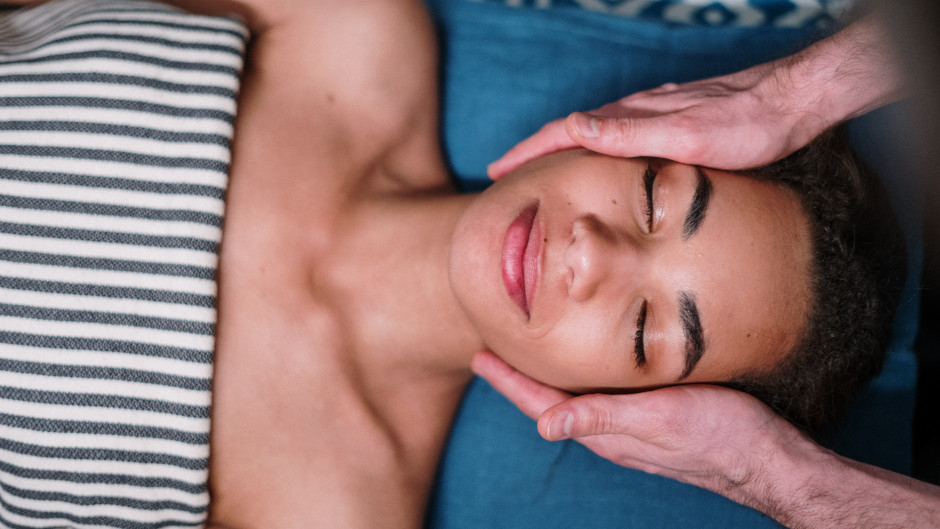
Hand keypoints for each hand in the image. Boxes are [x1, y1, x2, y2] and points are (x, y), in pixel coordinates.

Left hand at [471, 351, 812, 504]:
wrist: (769, 457)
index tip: (479, 356)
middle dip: (519, 378)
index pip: (542, 404)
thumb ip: (604, 418)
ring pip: (576, 399)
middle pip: (551, 401)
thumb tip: (544, 427)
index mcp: (606, 431)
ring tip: (526, 356)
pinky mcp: (654, 418)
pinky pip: (603, 397)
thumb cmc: (719, 434)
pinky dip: (582, 378)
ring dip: (547, 378)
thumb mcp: (659, 419)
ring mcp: (632, 427)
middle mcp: (612, 430)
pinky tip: (588, 366)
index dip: (509, 381)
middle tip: (491, 350)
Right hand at [487, 65, 813, 178]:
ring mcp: (652, 115)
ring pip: (592, 134)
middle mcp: (636, 113)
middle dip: (532, 152)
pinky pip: (616, 135)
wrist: (791, 102)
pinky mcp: (669, 121)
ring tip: (539, 170)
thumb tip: (570, 128)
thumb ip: (628, 133)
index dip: (526, 153)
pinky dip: (591, 149)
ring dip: (559, 150)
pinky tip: (598, 159)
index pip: (562, 133)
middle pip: (569, 132)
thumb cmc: (744, 124)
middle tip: (504, 174)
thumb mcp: (685, 135)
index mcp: (630, 117)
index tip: (496, 171)